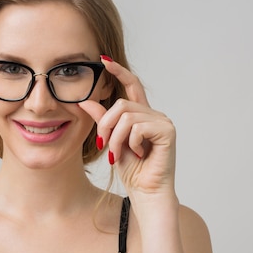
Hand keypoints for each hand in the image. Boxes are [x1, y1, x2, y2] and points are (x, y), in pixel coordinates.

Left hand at [79, 57, 176, 195]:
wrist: (145, 193)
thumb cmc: (132, 170)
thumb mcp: (111, 141)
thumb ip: (102, 119)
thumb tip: (85, 100)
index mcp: (141, 115)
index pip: (131, 85)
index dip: (119, 71)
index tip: (103, 60)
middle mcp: (153, 115)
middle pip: (121, 104)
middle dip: (106, 125)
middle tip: (103, 144)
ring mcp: (162, 122)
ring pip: (126, 117)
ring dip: (116, 138)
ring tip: (118, 154)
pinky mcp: (167, 131)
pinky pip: (137, 127)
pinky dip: (130, 143)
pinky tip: (138, 154)